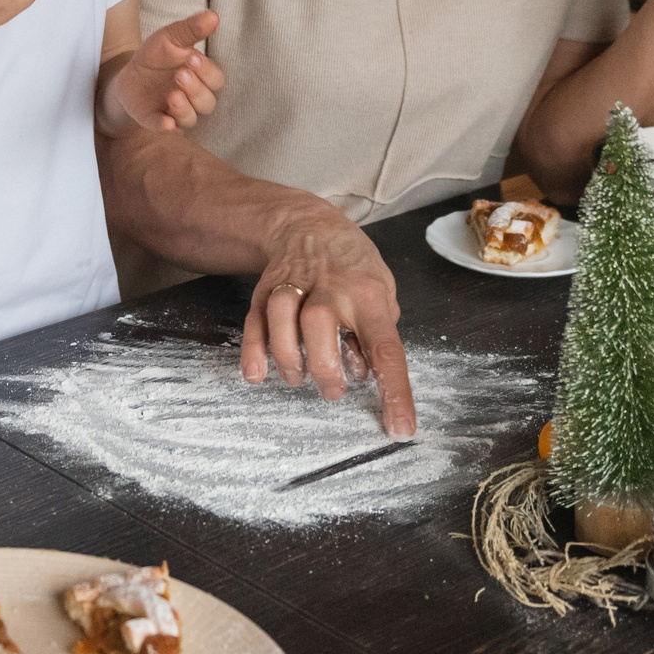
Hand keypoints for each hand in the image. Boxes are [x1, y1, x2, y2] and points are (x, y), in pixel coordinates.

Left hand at [101, 10, 224, 136]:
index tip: (191, 59)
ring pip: (191, 119)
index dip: (207, 72)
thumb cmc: (157, 55)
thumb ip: (192, 29)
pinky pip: (166, 128)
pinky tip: (166, 122)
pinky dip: (166, 126)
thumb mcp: (171, 37)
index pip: (215, 80)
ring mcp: (176, 112)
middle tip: (181, 75)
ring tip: (173, 95)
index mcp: (201, 77)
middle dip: (197, 90)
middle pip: (207, 102)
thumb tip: (214, 16)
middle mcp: (194, 98)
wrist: (128, 73)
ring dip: (185, 109)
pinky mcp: (156, 121)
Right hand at [242, 202, 417, 438]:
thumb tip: (363, 374)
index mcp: (369, 294)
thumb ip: (376, 333)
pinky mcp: (265, 290)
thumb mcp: (382, 291)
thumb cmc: (354, 268)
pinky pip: (255, 319)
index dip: (394, 390)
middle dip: (324, 367)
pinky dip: (253, 349)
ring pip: (282, 316)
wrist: (309, 224)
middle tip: (333, 390)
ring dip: (288, 357)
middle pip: (320, 324)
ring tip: (298, 378)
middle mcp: (330, 288)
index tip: (400, 428)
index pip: (385, 347)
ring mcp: (294, 285)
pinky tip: (256, 374)